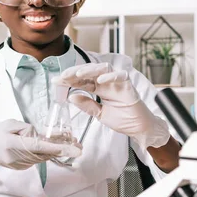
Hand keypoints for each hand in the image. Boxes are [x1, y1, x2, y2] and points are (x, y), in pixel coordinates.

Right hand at [0, 119, 81, 174]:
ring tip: (73, 144)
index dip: (58, 148)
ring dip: (58, 151)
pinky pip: (39, 158)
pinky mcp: (24, 166)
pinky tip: (56, 146)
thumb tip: (41, 135)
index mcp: (15, 144)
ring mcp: (22, 164)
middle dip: (63, 149)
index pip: (40, 147)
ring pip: (44, 157)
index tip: (74, 150)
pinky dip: (48, 152)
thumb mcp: (10, 125)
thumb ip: (27, 129)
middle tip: (79, 145)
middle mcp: (20, 157)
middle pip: (46, 153)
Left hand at [52, 63, 169, 148]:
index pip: (82, 80)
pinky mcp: (129, 85)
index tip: (56, 82)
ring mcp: (118, 82)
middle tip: (63, 77)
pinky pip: (121, 76)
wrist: (139, 128)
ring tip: (78, 75)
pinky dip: (111, 76)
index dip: (69, 80)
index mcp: (100, 89)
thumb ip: (87, 105)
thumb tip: (71, 97)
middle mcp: (107, 83)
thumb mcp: (99, 114)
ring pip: (103, 68)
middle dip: (75, 73)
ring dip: (90, 70)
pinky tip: (101, 80)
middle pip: (90, 72)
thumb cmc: (124, 119)